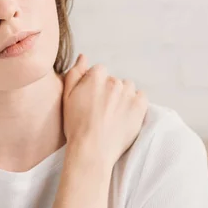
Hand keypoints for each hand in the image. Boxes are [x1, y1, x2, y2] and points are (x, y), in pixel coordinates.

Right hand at [62, 54, 148, 168]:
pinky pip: (141, 96)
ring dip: (123, 96)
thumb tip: (83, 57)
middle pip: (114, 80)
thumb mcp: (66, 97)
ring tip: (115, 113)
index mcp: (95, 77)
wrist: (92, 150)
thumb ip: (75, 73)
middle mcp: (113, 82)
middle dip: (109, 91)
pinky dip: (136, 103)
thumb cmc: (76, 126)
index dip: (95, 85)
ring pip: (128, 87)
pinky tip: (126, 114)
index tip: (93, 99)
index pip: (99, 71)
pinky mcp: (139, 107)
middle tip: (102, 110)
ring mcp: (128, 94)